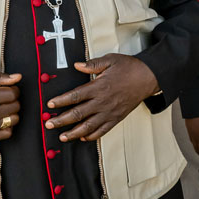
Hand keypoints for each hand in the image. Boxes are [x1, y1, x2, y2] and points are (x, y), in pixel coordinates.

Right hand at [0, 72, 21, 139]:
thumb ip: (1, 77)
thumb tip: (18, 77)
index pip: (13, 94)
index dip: (13, 90)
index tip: (7, 89)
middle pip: (15, 107)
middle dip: (12, 100)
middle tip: (2, 98)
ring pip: (14, 119)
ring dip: (11, 112)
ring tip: (1, 107)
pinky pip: (8, 133)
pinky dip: (7, 126)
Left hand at [44, 54, 159, 141]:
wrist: (148, 78)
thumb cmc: (130, 68)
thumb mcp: (110, 60)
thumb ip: (92, 64)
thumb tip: (77, 65)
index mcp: (99, 87)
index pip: (75, 96)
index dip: (61, 101)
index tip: (50, 105)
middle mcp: (102, 102)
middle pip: (78, 114)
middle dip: (61, 120)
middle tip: (49, 124)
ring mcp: (109, 112)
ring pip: (88, 126)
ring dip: (74, 133)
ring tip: (63, 137)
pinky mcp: (116, 118)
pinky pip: (102, 130)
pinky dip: (92, 136)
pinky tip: (83, 138)